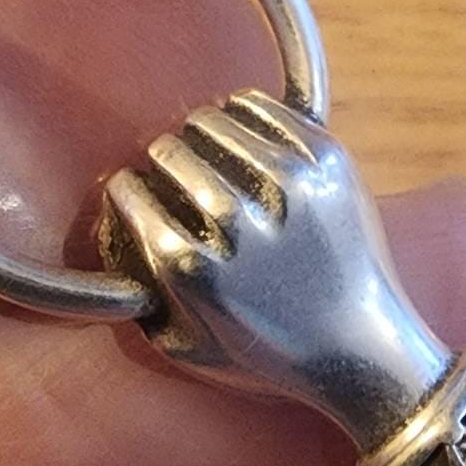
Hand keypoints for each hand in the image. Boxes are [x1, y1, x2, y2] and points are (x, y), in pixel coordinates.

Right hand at [105, 87, 451, 449]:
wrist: (361, 351)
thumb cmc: (269, 355)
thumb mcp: (185, 345)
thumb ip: (136, 295)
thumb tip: (104, 231)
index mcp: (192, 269)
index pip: (130, 193)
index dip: (126, 189)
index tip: (134, 190)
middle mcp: (236, 222)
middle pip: (170, 152)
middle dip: (161, 158)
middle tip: (171, 167)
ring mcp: (287, 186)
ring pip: (213, 121)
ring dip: (200, 132)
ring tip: (206, 149)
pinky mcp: (327, 161)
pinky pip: (263, 109)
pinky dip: (245, 113)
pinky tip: (243, 134)